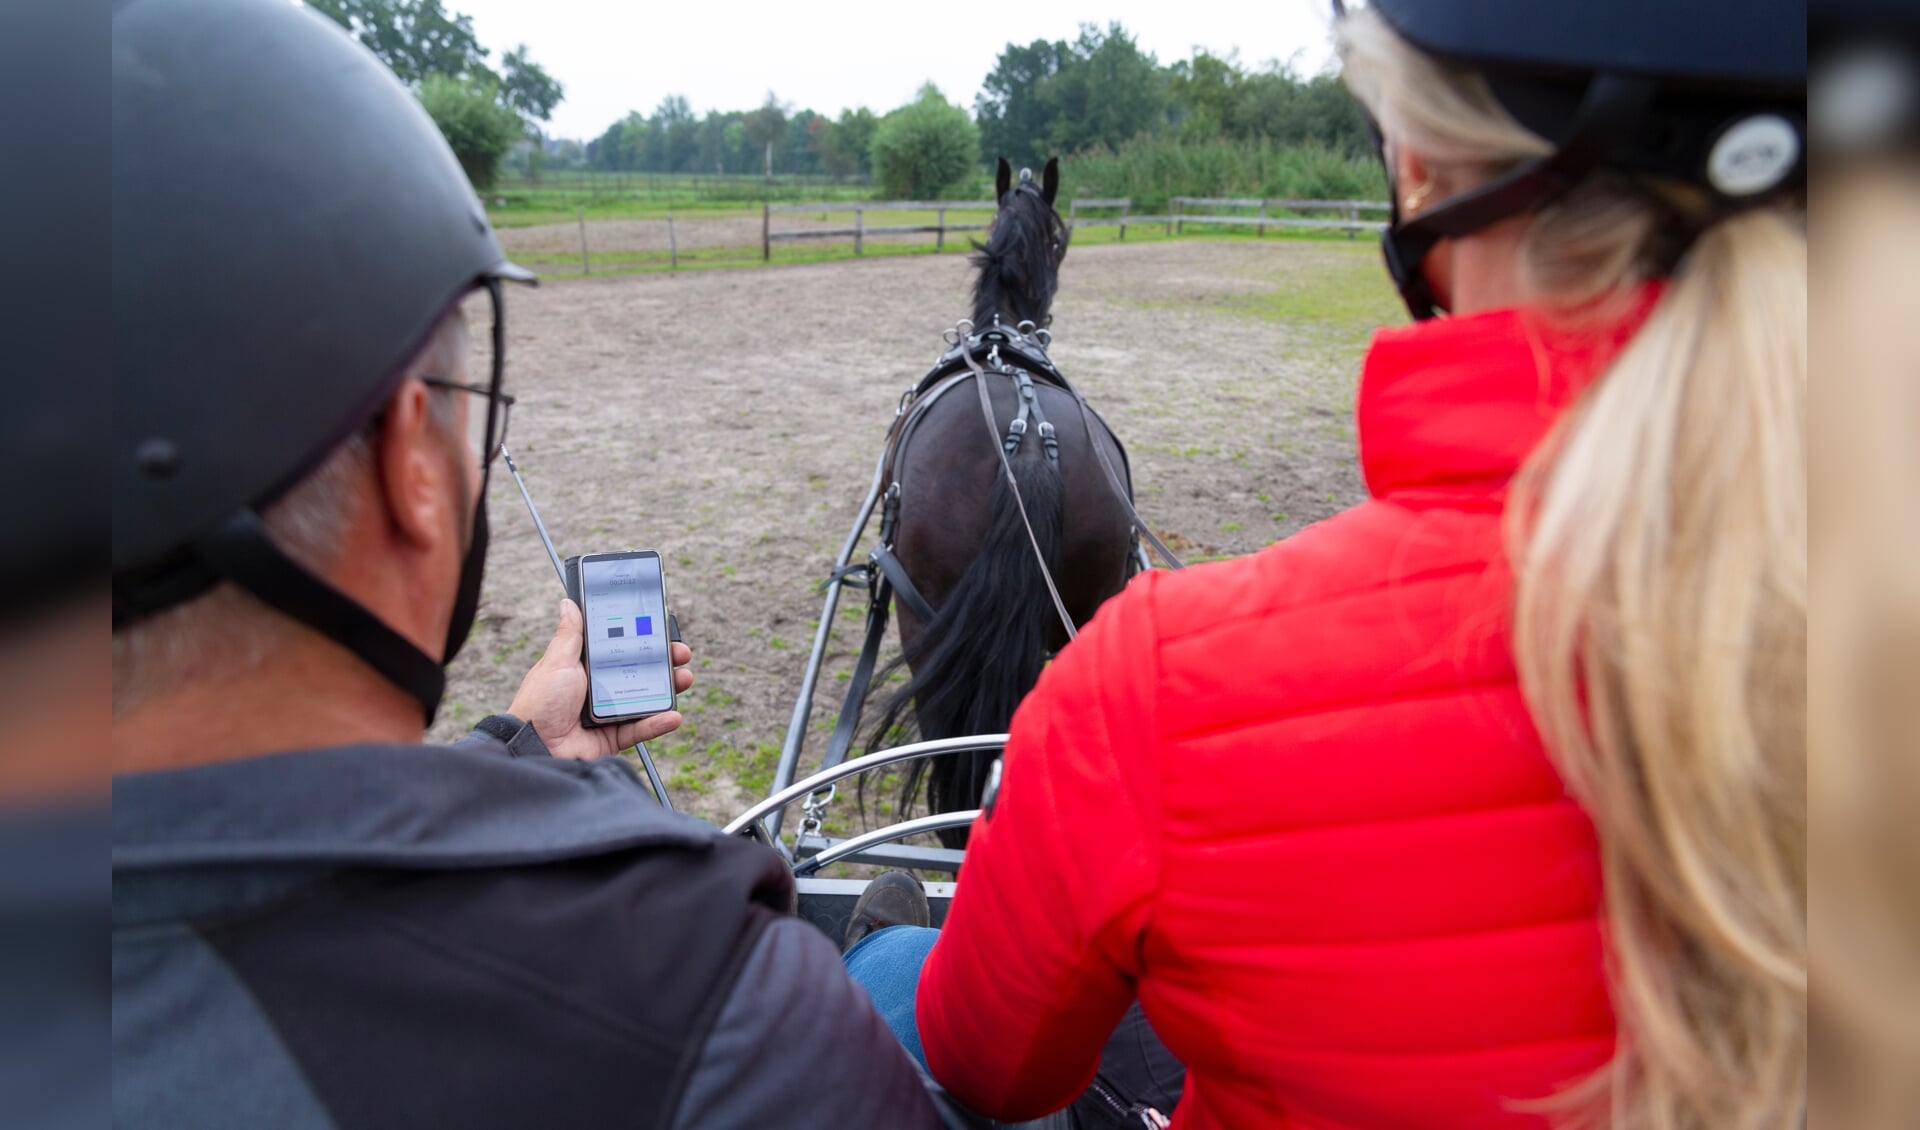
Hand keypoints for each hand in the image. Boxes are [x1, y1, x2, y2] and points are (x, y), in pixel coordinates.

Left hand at [508, 598, 693, 759]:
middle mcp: (598, 689)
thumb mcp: (557, 661)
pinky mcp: (612, 738)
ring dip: (668, 688)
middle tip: (681, 653)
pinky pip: (639, 729)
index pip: (620, 648)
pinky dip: (658, 723)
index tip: (661, 629)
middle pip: (638, 672)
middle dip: (663, 661)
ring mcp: (607, 714)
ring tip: (684, 678)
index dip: (641, 639)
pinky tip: (674, 714)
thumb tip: (568, 603)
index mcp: (584, 669)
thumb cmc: (539, 701)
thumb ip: (570, 635)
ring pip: (645, 698)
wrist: (532, 746)